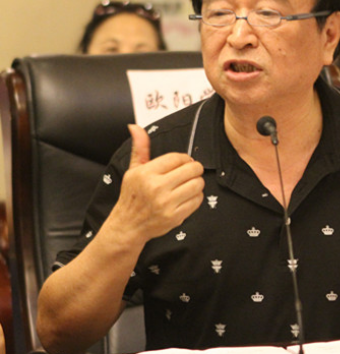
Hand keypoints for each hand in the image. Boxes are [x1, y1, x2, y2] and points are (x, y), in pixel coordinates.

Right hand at [107, 124, 204, 243]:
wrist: (128, 225)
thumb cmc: (132, 195)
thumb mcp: (133, 170)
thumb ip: (140, 148)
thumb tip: (135, 127)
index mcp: (146, 173)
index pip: (177, 158)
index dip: (185, 158)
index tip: (185, 162)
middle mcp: (156, 188)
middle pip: (192, 170)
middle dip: (195, 169)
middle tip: (191, 171)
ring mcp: (166, 203)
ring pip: (197, 184)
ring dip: (197, 182)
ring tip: (189, 183)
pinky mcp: (175, 217)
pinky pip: (197, 200)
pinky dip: (196, 197)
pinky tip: (187, 196)